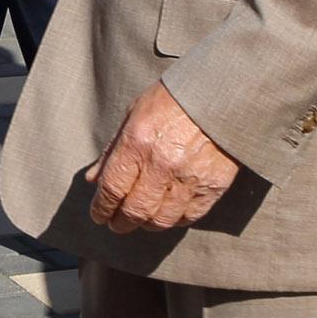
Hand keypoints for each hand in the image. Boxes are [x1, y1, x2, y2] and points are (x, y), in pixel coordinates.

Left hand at [88, 83, 240, 232]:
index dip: (101, 209)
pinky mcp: (213, 185)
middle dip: (120, 222)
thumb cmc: (173, 99)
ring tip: (142, 220)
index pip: (111, 189)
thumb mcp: (134, 113)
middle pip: (134, 210)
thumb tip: (93, 180)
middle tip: (117, 224)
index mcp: (137, 142)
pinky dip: (175, 220)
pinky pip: (189, 216)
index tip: (99, 215)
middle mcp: (162, 163)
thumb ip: (112, 150)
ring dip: (146, 224)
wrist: (222, 93)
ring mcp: (189, 177)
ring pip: (161, 219)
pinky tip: (168, 213)